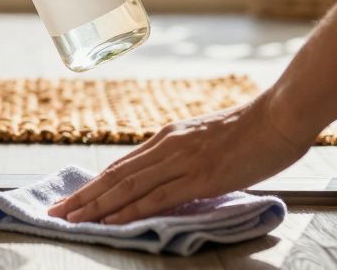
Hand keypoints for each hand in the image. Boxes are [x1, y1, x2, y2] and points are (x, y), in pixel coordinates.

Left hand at [46, 97, 312, 224]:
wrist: (280, 116)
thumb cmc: (253, 129)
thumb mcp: (207, 139)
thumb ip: (185, 155)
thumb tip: (170, 174)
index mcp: (167, 137)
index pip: (122, 166)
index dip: (95, 184)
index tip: (74, 198)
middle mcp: (167, 146)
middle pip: (115, 176)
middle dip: (83, 197)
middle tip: (56, 212)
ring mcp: (182, 161)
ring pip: (128, 187)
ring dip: (96, 206)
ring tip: (73, 220)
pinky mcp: (200, 177)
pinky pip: (157, 197)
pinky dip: (130, 210)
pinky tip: (112, 220)